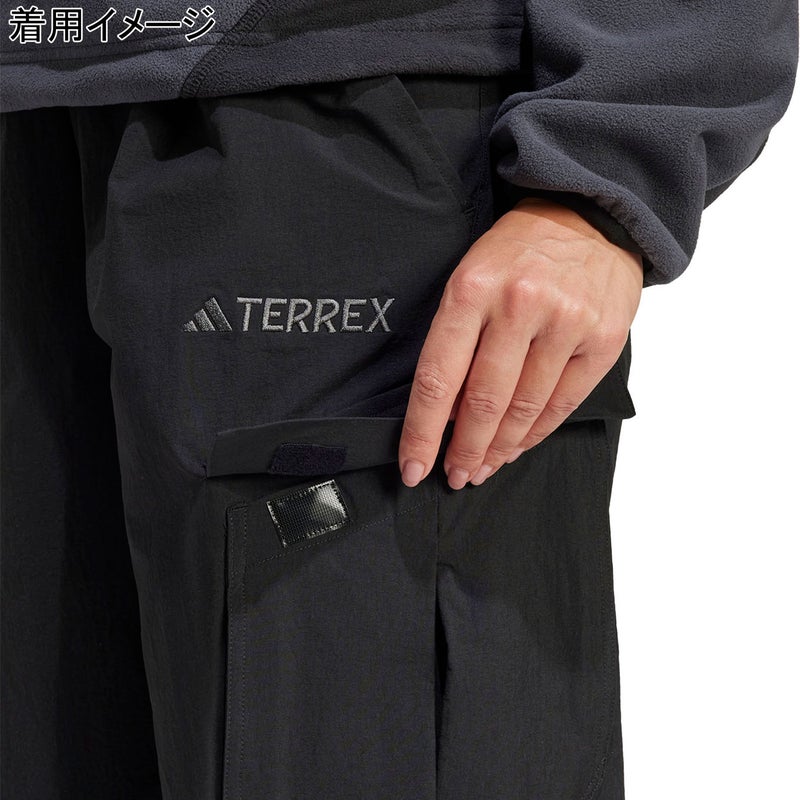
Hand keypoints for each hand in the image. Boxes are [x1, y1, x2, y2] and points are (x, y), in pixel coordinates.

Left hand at [398, 197, 643, 488]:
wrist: (590, 215)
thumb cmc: (519, 250)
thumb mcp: (471, 275)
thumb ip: (456, 338)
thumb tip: (444, 411)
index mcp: (471, 288)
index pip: (437, 377)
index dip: (422, 431)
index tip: (413, 466)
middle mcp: (519, 305)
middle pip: (483, 402)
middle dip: (463, 450)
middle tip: (454, 475)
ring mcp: (566, 323)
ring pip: (524, 410)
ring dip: (499, 449)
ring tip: (482, 468)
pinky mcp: (602, 340)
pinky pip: (562, 404)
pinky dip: (535, 434)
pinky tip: (516, 447)